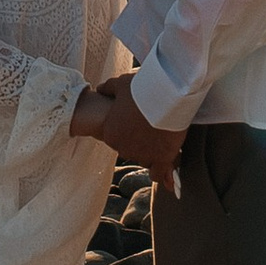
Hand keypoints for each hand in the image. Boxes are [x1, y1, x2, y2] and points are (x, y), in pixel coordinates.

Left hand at [93, 76, 181, 193]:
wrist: (164, 95)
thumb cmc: (141, 88)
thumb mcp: (121, 84)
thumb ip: (108, 88)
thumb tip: (99, 88)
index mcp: (110, 134)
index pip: (116, 138)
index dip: (127, 129)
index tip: (136, 120)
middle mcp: (124, 149)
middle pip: (131, 149)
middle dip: (139, 140)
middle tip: (151, 126)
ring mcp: (143, 155)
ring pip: (146, 159)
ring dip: (152, 152)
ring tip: (162, 139)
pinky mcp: (162, 158)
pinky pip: (158, 173)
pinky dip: (162, 175)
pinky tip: (166, 180)